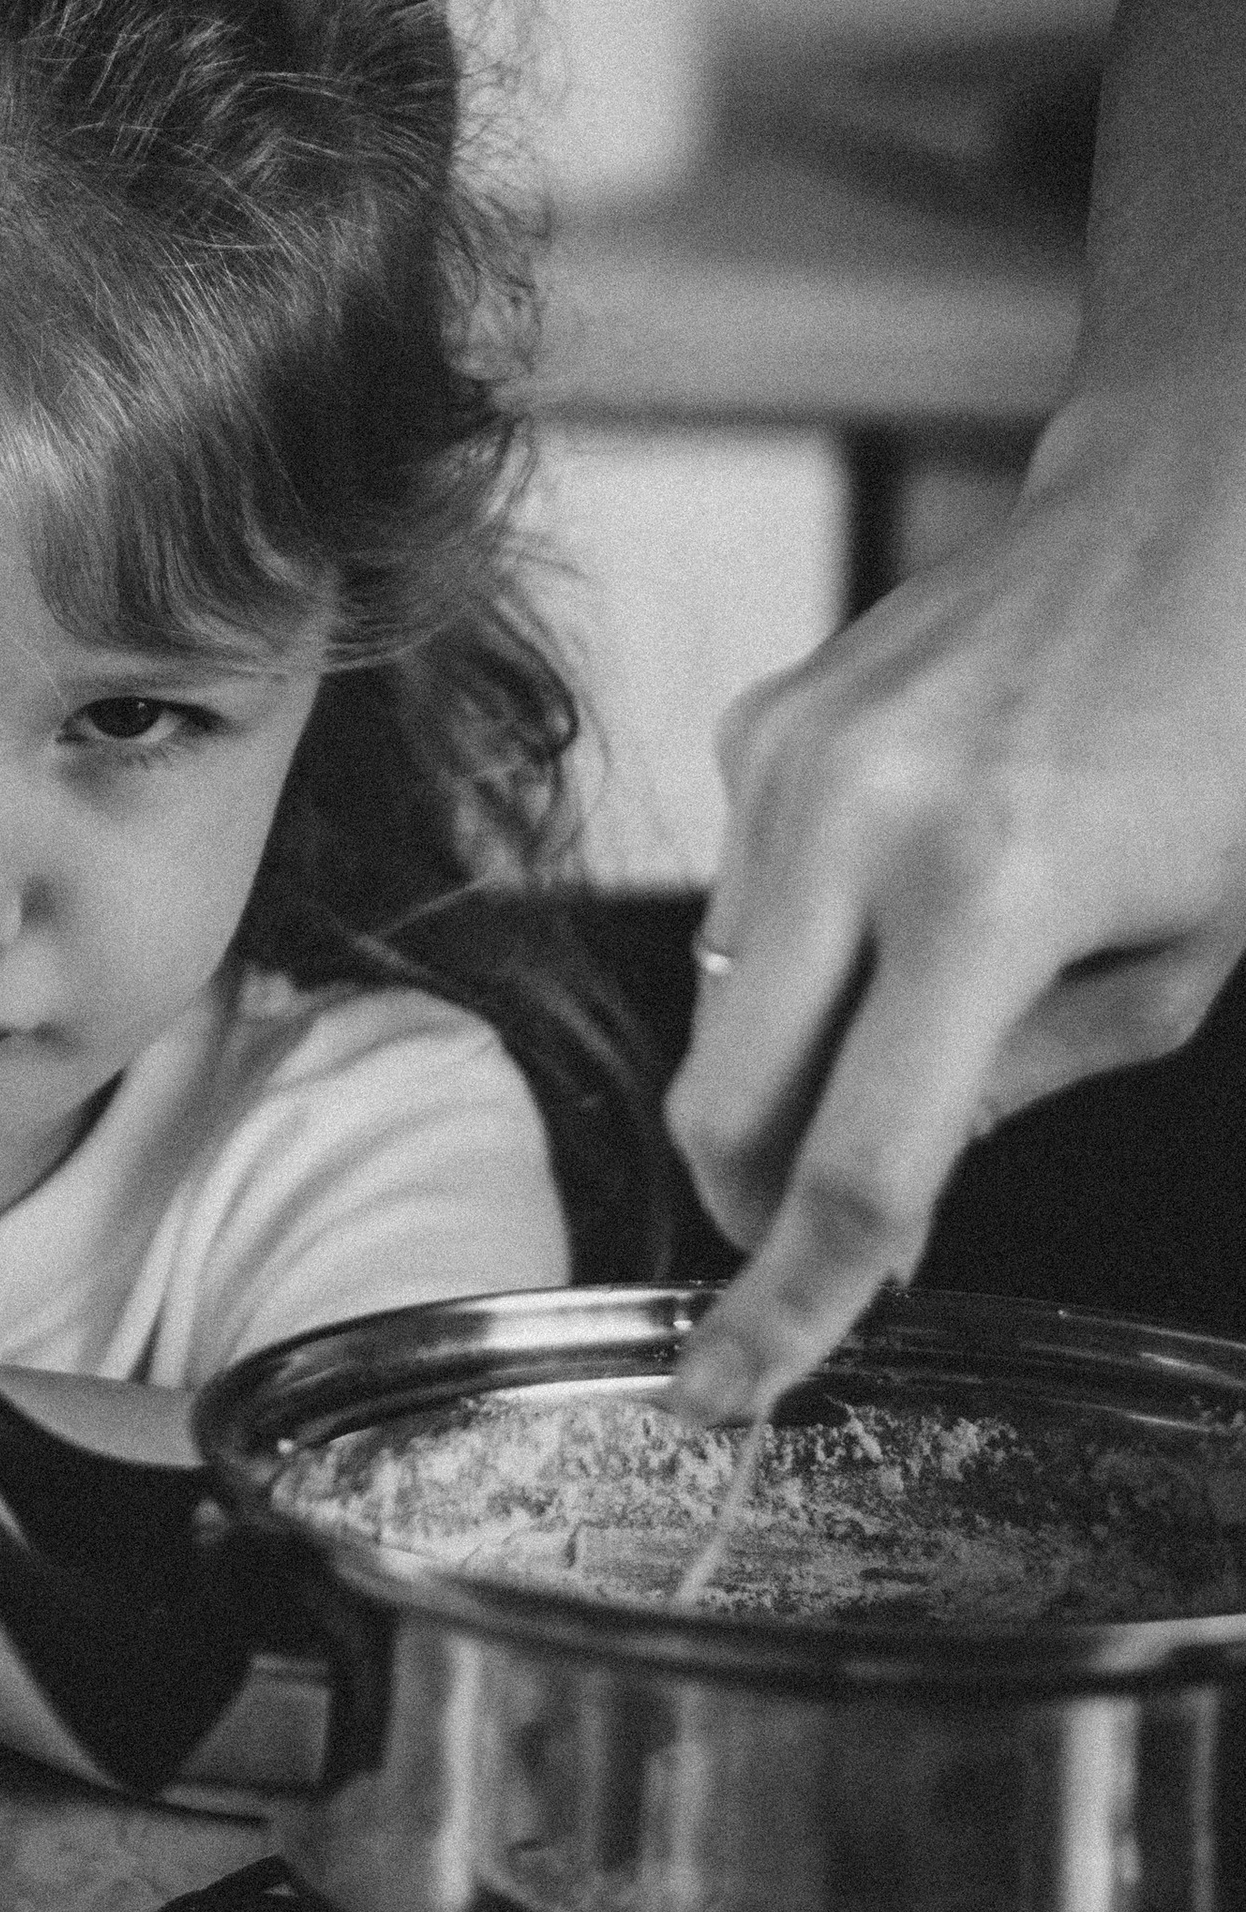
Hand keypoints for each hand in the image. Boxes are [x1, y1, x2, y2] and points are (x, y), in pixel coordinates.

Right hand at [664, 375, 1245, 1418]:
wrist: (1192, 519)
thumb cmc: (1231, 738)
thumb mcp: (1185, 955)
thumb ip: (1029, 1083)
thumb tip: (893, 1187)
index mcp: (992, 897)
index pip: (858, 1165)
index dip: (794, 1305)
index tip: (733, 1392)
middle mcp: (858, 821)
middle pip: (724, 1098)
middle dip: (753, 1198)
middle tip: (822, 1236)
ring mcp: (788, 760)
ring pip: (718, 1002)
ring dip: (789, 1056)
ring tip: (919, 997)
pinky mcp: (760, 721)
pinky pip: (740, 893)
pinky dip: (800, 939)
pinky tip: (902, 881)